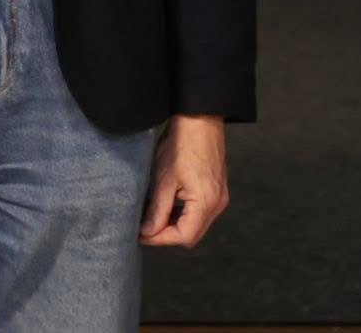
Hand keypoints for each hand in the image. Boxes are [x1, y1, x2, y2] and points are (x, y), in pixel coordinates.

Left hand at [139, 113, 229, 247]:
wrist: (199, 120)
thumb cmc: (182, 145)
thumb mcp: (163, 179)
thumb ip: (157, 210)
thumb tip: (147, 231)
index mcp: (206, 203)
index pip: (184, 236)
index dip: (161, 239)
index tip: (141, 235)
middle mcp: (217, 204)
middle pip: (191, 233)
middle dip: (166, 234)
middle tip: (143, 228)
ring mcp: (219, 197)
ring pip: (195, 223)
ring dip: (173, 223)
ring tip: (151, 216)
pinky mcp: (216, 190)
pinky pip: (199, 211)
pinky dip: (182, 213)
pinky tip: (165, 205)